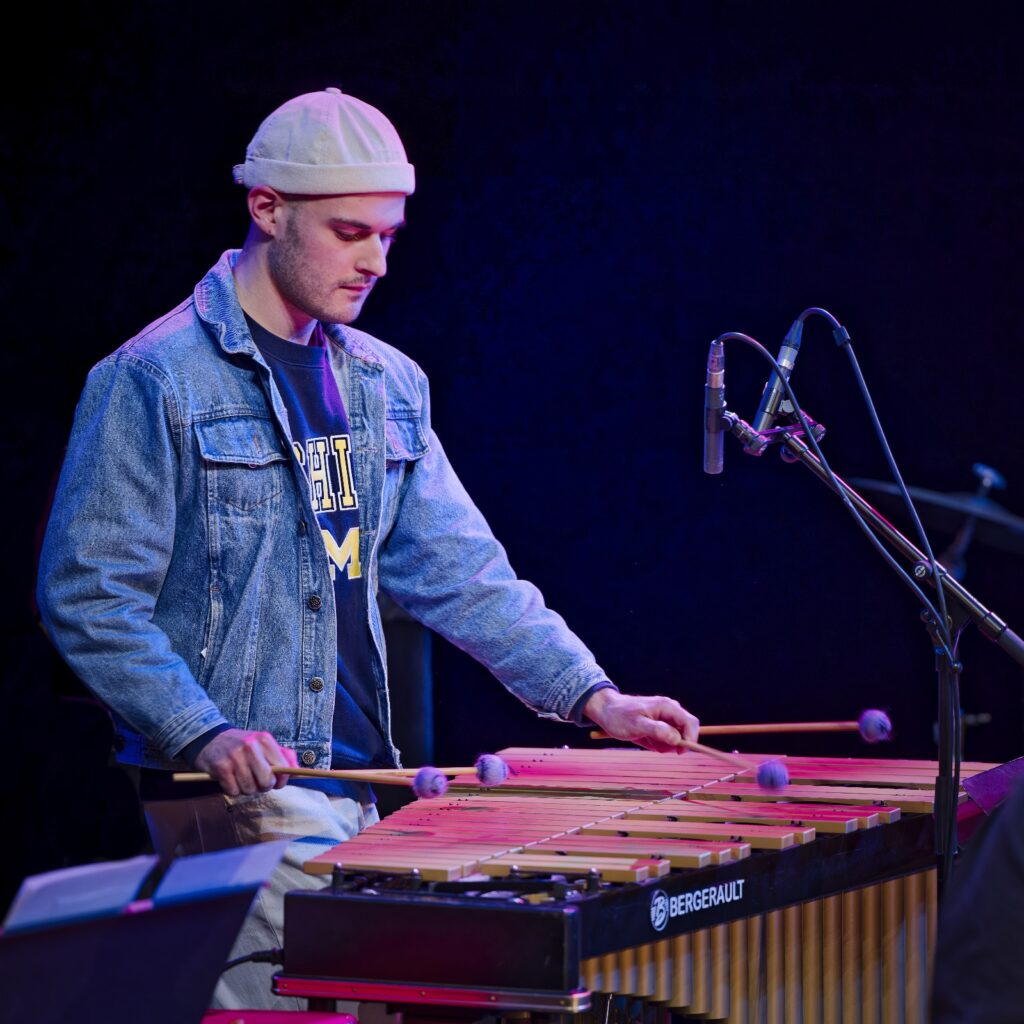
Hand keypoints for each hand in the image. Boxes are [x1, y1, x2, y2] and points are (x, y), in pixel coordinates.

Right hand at [193, 728, 298, 795]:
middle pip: (267, 782)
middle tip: (256, 781)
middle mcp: (251, 746)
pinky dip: (232, 790)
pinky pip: (233, 791)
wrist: (210, 738)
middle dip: (263, 787)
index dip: (281, 780)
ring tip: (241, 778)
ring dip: (246, 789)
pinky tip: (229, 779)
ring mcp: (235, 756)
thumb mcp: (263, 744)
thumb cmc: (241, 745)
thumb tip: (298, 771)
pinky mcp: (221, 767)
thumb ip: (283, 755)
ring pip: (250, 789)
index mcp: (265, 739)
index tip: (276, 782)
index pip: (283, 767)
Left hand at [583, 689, 698, 753]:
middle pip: (685, 731)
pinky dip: (658, 743)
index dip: (690, 739)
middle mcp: (670, 710)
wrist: (606, 711)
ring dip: (663, 744)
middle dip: (673, 743)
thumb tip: (676, 738)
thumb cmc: (619, 716)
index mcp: (667, 706)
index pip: (691, 722)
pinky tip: (645, 739)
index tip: (679, 752)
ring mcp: (666, 717)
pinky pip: (667, 738)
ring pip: (676, 737)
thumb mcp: (636, 725)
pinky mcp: (660, 724)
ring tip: (645, 739)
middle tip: (655, 746)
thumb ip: (657, 730)